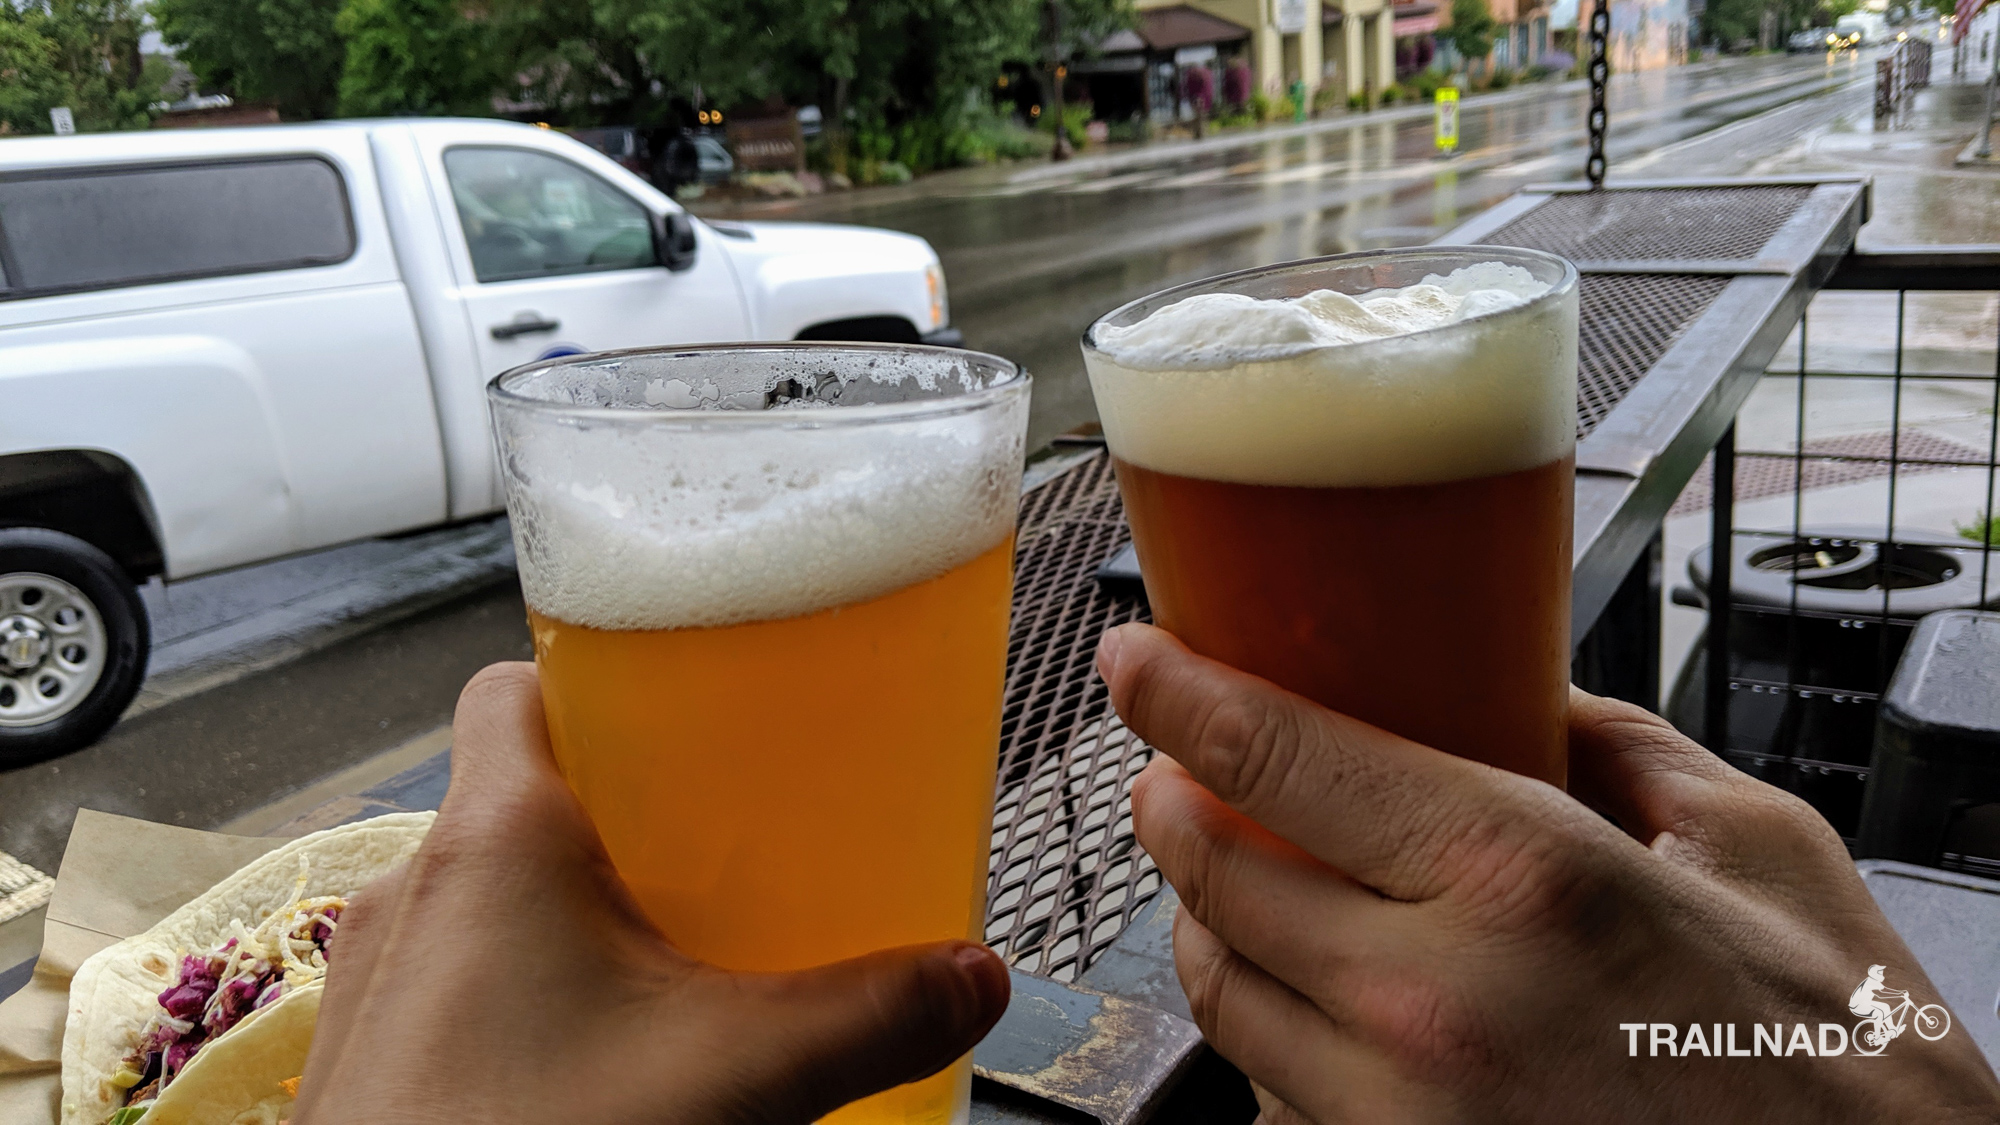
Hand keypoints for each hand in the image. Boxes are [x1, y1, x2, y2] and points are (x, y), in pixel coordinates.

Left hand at [293, 662, 1008, 1124]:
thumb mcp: (737, 1075)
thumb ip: (871, 1015)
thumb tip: (973, 975)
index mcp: (495, 841)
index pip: (513, 685)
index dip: (593, 681)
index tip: (677, 713)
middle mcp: (414, 892)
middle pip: (515, 793)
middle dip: (619, 818)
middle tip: (712, 854)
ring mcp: (373, 982)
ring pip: (479, 896)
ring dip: (565, 909)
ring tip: (664, 962)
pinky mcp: (366, 1064)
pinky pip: (447, 983)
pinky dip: (516, 991)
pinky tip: (589, 1059)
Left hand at [1098, 624, 1999, 1123]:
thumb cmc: (1842, 1063)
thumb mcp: (1759, 849)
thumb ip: (1617, 747)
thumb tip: (1527, 699)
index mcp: (1519, 875)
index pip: (1273, 756)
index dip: (1177, 695)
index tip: (1138, 663)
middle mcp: (1432, 1002)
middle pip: (1210, 878)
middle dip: (1174, 806)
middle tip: (1184, 769)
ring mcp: (1401, 1116)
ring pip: (1219, 995)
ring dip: (1206, 922)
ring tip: (1242, 880)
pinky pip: (1272, 1097)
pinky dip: (1270, 1035)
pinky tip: (1320, 1004)